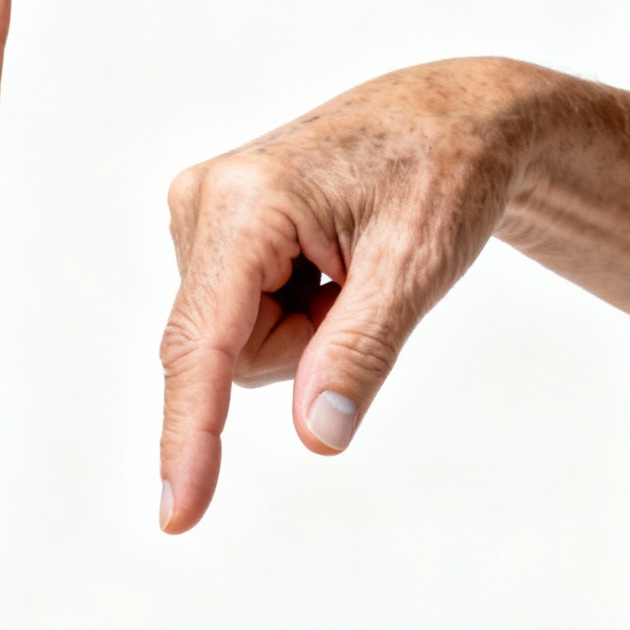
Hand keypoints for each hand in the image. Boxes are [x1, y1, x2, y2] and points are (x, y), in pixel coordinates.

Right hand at [157, 57, 576, 532]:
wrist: (450, 116)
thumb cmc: (444, 173)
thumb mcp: (417, 268)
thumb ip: (358, 354)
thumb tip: (315, 436)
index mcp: (247, 204)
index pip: (203, 344)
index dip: (189, 435)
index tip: (179, 512)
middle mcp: (201, 203)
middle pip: (223, 351)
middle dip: (298, 347)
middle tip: (361, 290)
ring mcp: (196, 213)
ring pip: (229, 343)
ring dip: (296, 330)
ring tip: (344, 269)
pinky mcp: (204, 227)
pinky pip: (232, 319)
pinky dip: (286, 311)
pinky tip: (319, 264)